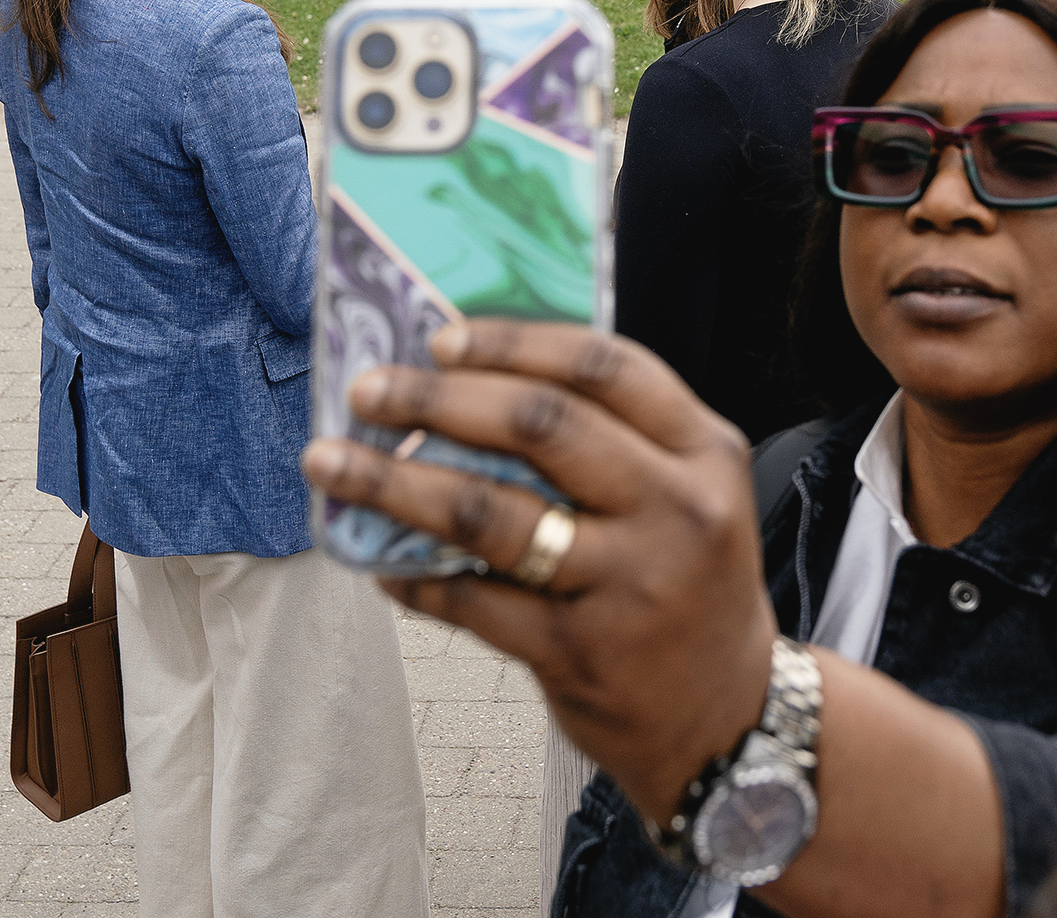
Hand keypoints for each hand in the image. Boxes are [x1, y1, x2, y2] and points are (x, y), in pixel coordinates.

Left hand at [300, 323, 774, 823]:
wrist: (725, 718)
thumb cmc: (687, 584)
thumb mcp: (687, 495)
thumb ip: (614, 439)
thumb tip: (470, 381)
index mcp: (704, 451)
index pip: (604, 367)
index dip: (513, 343)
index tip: (439, 338)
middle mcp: (675, 510)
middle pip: (541, 425)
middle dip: (438, 398)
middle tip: (369, 391)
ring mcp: (629, 584)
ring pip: (490, 513)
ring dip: (395, 483)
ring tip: (331, 463)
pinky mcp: (580, 653)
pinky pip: (474, 601)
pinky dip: (416, 577)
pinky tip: (381, 563)